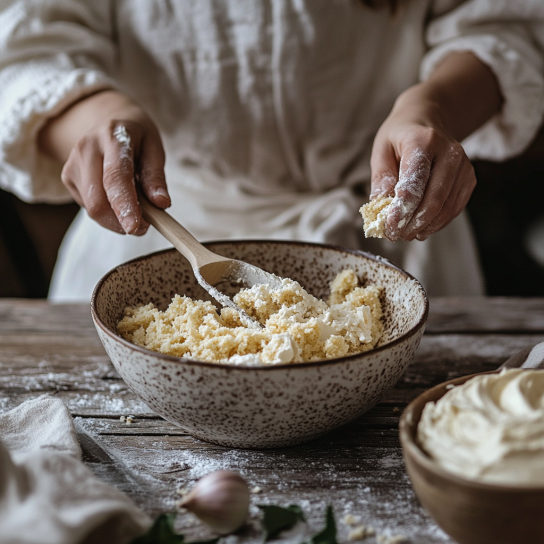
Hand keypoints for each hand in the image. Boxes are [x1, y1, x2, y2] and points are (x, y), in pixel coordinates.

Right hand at [39, 90, 170, 234]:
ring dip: (115, 220)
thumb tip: (161, 204)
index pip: (115, 178)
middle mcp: (87, 148)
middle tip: (144, 225)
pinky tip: (116, 196)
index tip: (135, 228)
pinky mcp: (67, 177)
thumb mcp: (154, 148)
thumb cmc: (136, 137)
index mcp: (113, 137)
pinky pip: (87, 207)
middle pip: (97, 200)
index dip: (124, 206)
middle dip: (121, 221)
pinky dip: (107, 212)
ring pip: (91, 208)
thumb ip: (156, 177)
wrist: (107, 120)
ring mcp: (72, 163)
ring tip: (133, 207)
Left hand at [369, 52, 501, 241]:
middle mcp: (450, 152)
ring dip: (425, 227)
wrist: (428, 119)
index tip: (389, 229)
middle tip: (396, 236)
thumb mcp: (382, 150)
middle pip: (433, 198)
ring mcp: (463, 166)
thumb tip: (379, 207)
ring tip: (406, 235)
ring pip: (446, 207)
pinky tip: (421, 229)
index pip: (414, 182)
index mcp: (423, 141)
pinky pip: (454, 208)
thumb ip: (381, 178)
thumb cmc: (400, 137)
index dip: (401, 210)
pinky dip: (437, 223)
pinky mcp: (469, 179)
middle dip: (413, 223)